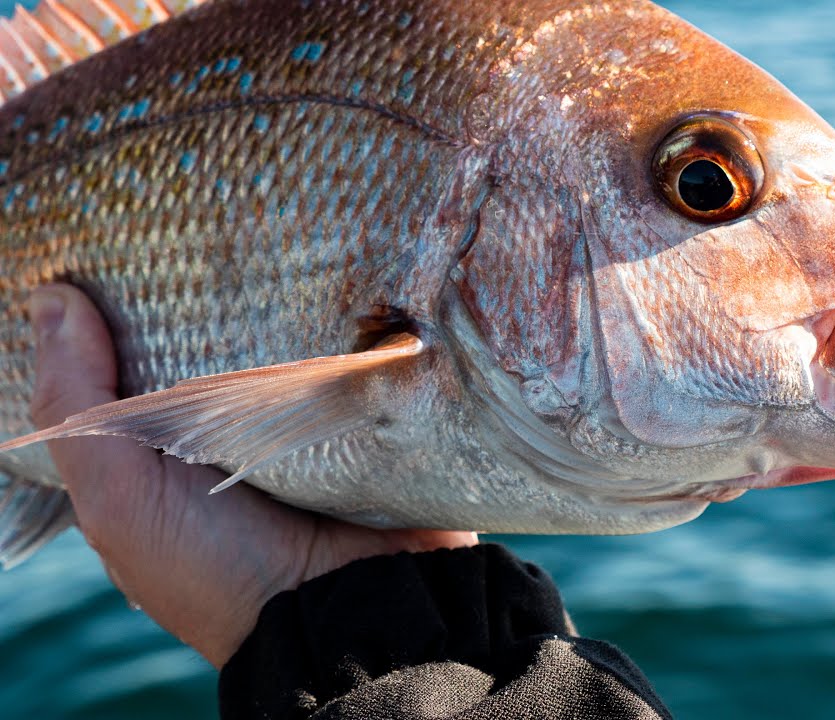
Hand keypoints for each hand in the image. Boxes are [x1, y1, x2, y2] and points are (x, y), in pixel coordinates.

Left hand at [27, 283, 476, 667]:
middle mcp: (237, 431)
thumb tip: (51, 298)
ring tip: (275, 238)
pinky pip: (355, 351)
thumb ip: (79, 408)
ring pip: (288, 338)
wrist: (346, 608)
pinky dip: (348, 321)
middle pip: (216, 342)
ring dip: (285, 299)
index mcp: (170, 452)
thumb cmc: (218, 567)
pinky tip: (340, 273)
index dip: (128, 312)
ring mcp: (307, 420)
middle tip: (205, 235)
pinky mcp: (368, 411)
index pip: (143, 362)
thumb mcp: (121, 499)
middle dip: (208, 294)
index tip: (120, 256)